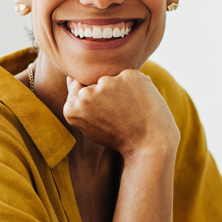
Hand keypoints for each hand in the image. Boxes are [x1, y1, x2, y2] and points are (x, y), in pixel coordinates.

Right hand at [62, 72, 177, 156]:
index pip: (79, 89)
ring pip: (113, 79)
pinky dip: (138, 87)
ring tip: (132, 111)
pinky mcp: (128, 76)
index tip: (107, 116)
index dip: (97, 103)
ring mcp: (107, 83)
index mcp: (71, 108)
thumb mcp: (90, 123)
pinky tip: (141, 104)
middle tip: (121, 116)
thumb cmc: (119, 136)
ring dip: (122, 89)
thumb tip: (71, 77)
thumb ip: (79, 101)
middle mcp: (85, 94)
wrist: (149, 145)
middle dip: (109, 95)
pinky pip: (131, 77)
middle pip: (96, 83)